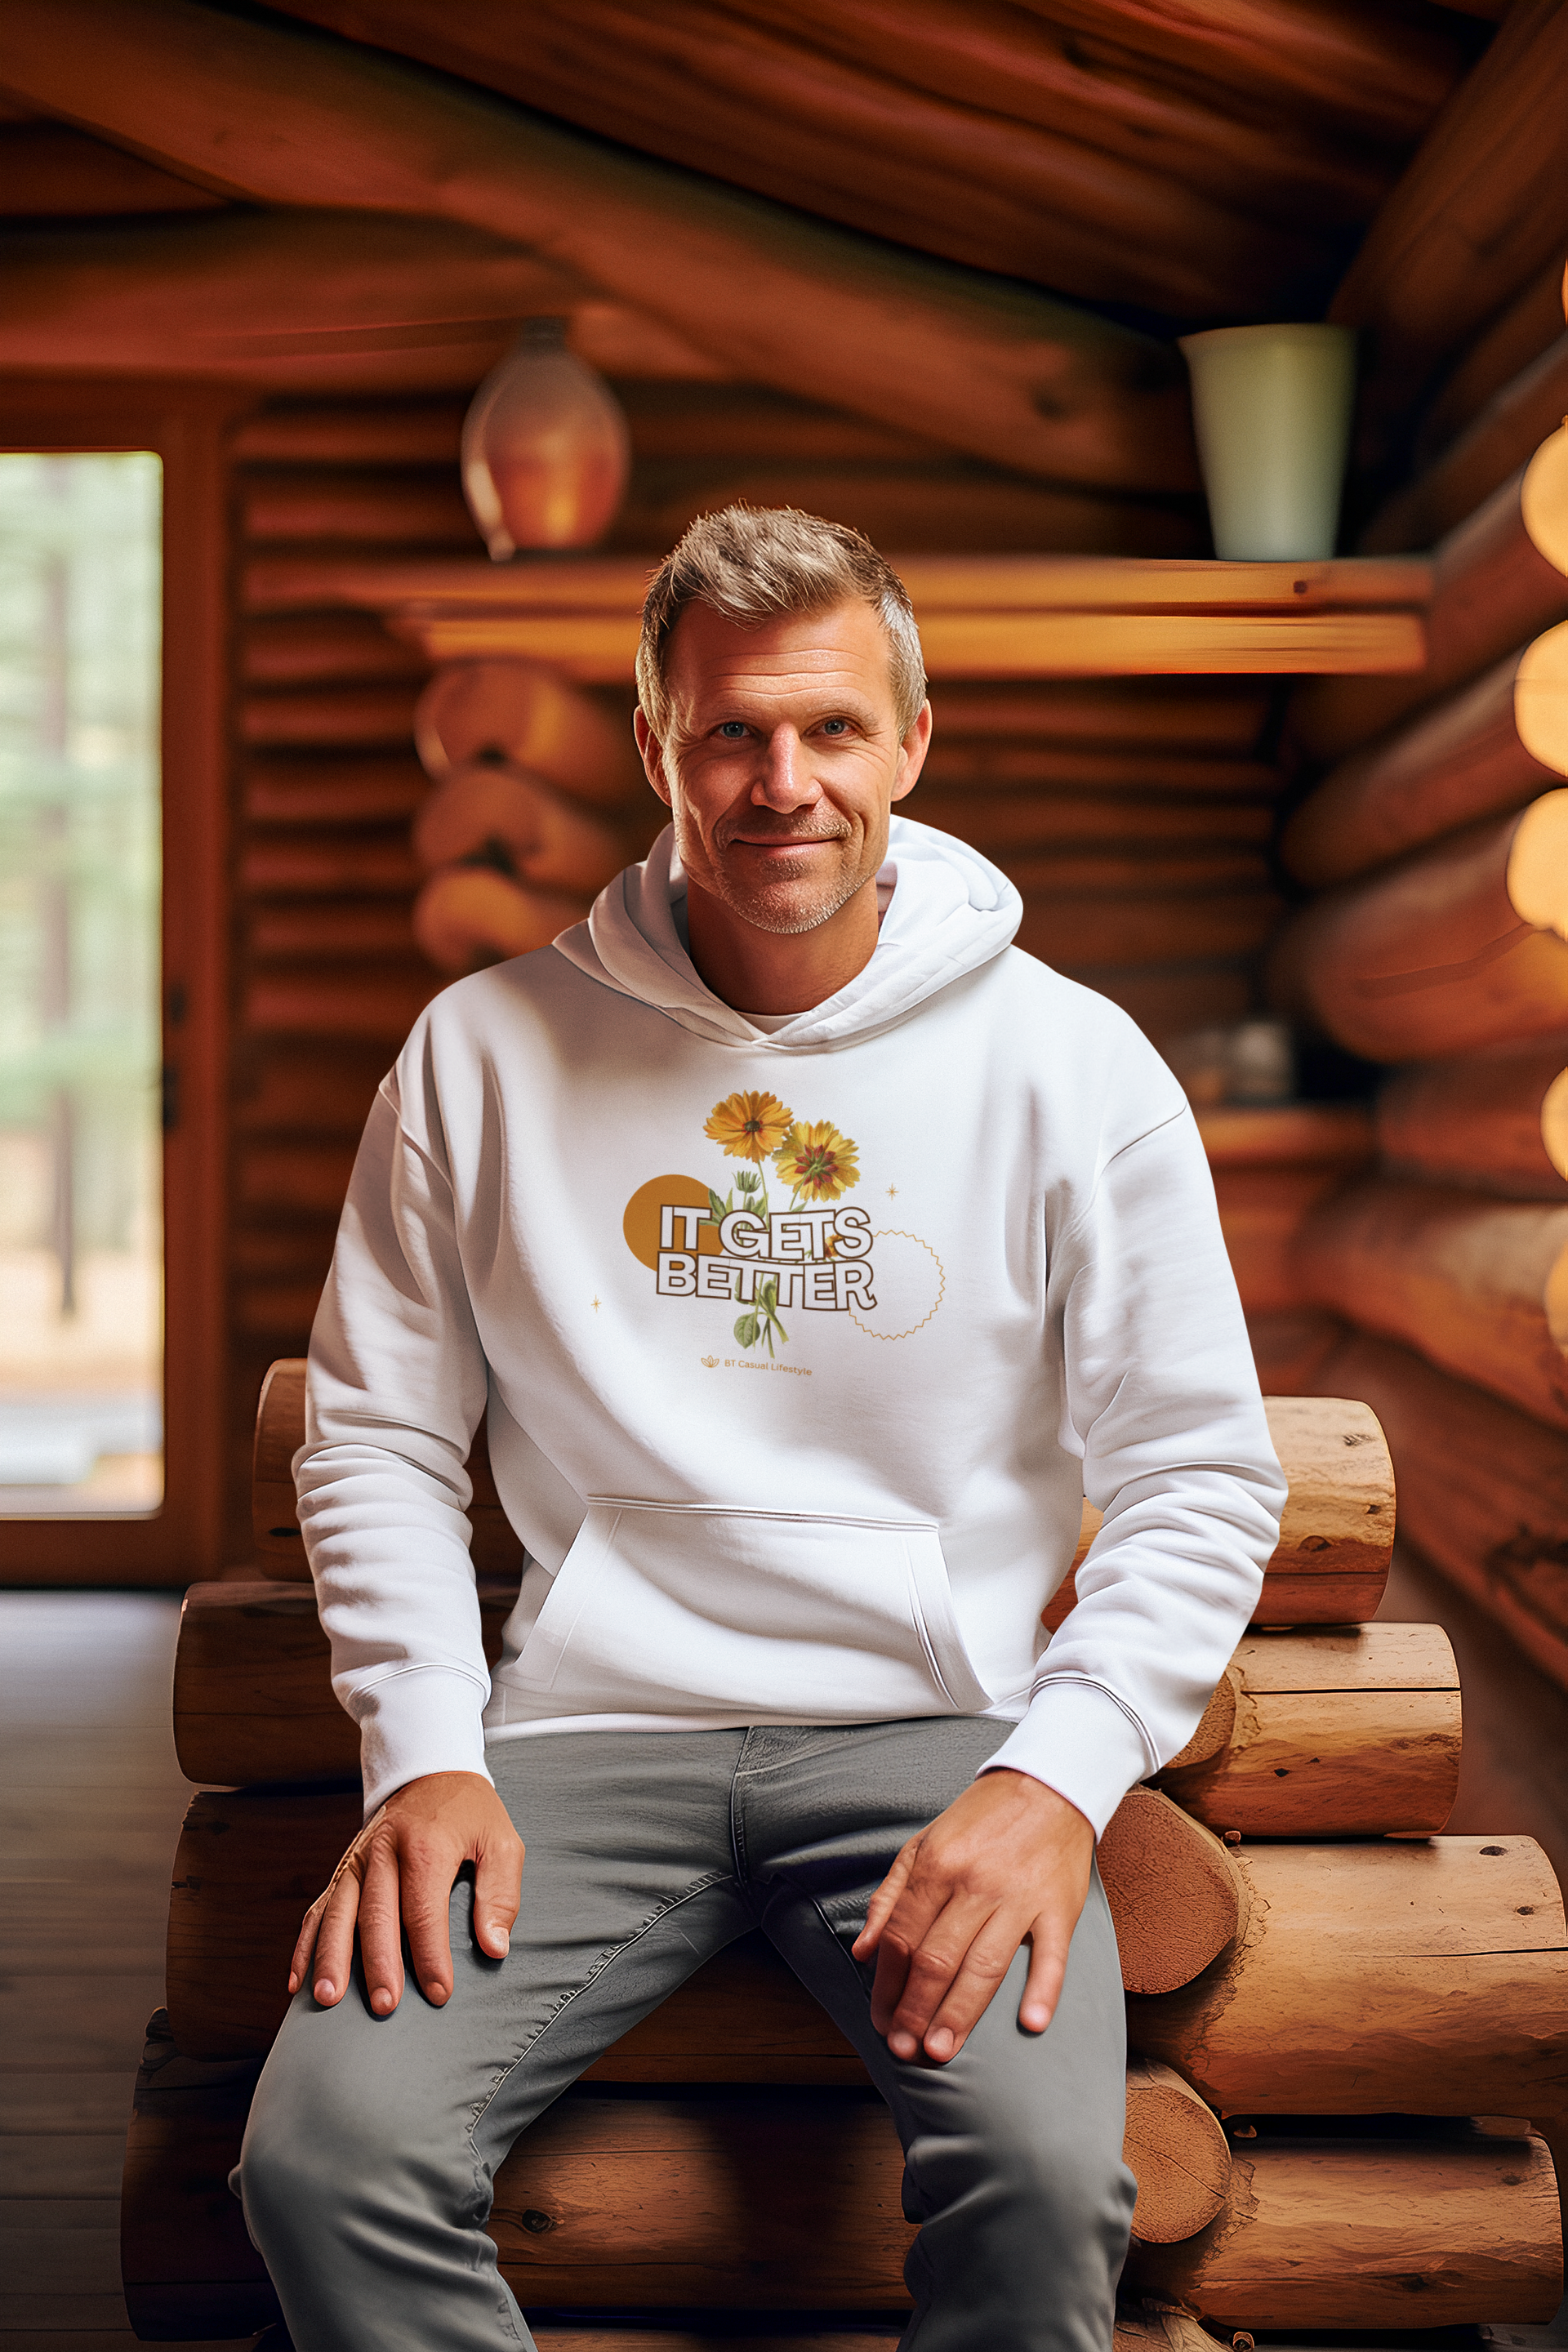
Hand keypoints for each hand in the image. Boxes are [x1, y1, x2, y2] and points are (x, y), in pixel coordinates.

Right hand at [288, 1771, 523, 2017]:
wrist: (431, 1771)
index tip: (439, 1994)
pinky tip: (297, 1981)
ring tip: (329, 1999)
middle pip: (376, 1913)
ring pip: (338, 1912)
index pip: (424, 1910)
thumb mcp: (502, 1842)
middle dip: (378, 1964)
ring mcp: (357, 1860)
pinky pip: (318, 1908)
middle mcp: (384, 1851)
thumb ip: (501, 1895)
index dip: (430, 1955)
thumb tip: (494, 1947)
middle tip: (384, 2006)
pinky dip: (305, 1945)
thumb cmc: (471, 1814)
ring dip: (330, 1957)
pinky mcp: (342, 1869)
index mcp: (426, 1844)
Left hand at [851, 1768, 1093, 2065]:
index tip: (880, 2020)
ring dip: (960, 2013)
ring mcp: (1019, 1897)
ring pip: (984, 1965)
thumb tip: (864, 1952)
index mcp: (937, 1866)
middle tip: (903, 2049)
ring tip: (940, 2050)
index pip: (902, 1938)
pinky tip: (1030, 2023)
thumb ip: (890, 1897)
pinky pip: (1052, 1954)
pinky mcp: (1058, 1907)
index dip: (886, 1985)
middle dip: (914, 2010)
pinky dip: (1043, 1989)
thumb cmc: (979, 1821)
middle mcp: (975, 1883)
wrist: (1046, 1785)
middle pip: (937, 1959)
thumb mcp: (922, 1844)